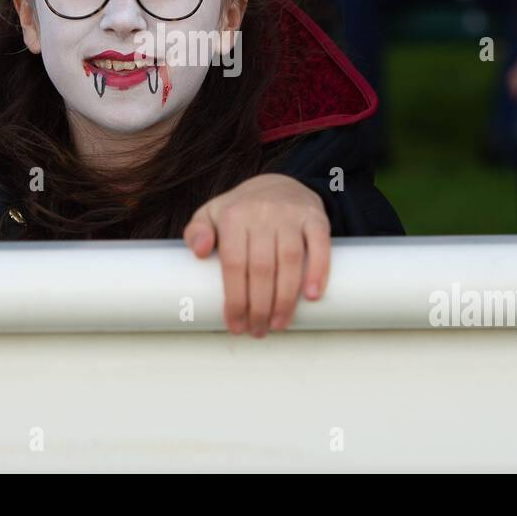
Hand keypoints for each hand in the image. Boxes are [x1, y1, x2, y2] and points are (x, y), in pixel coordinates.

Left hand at [183, 173, 330, 336]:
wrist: (281, 184)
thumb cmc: (241, 210)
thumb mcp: (211, 214)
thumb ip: (196, 232)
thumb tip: (199, 252)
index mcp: (234, 216)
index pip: (233, 263)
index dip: (235, 298)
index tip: (235, 324)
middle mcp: (262, 213)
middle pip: (261, 267)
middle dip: (259, 306)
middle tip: (258, 331)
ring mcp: (291, 215)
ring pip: (290, 260)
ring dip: (285, 298)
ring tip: (279, 324)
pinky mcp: (316, 218)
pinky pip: (320, 245)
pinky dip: (318, 271)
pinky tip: (312, 296)